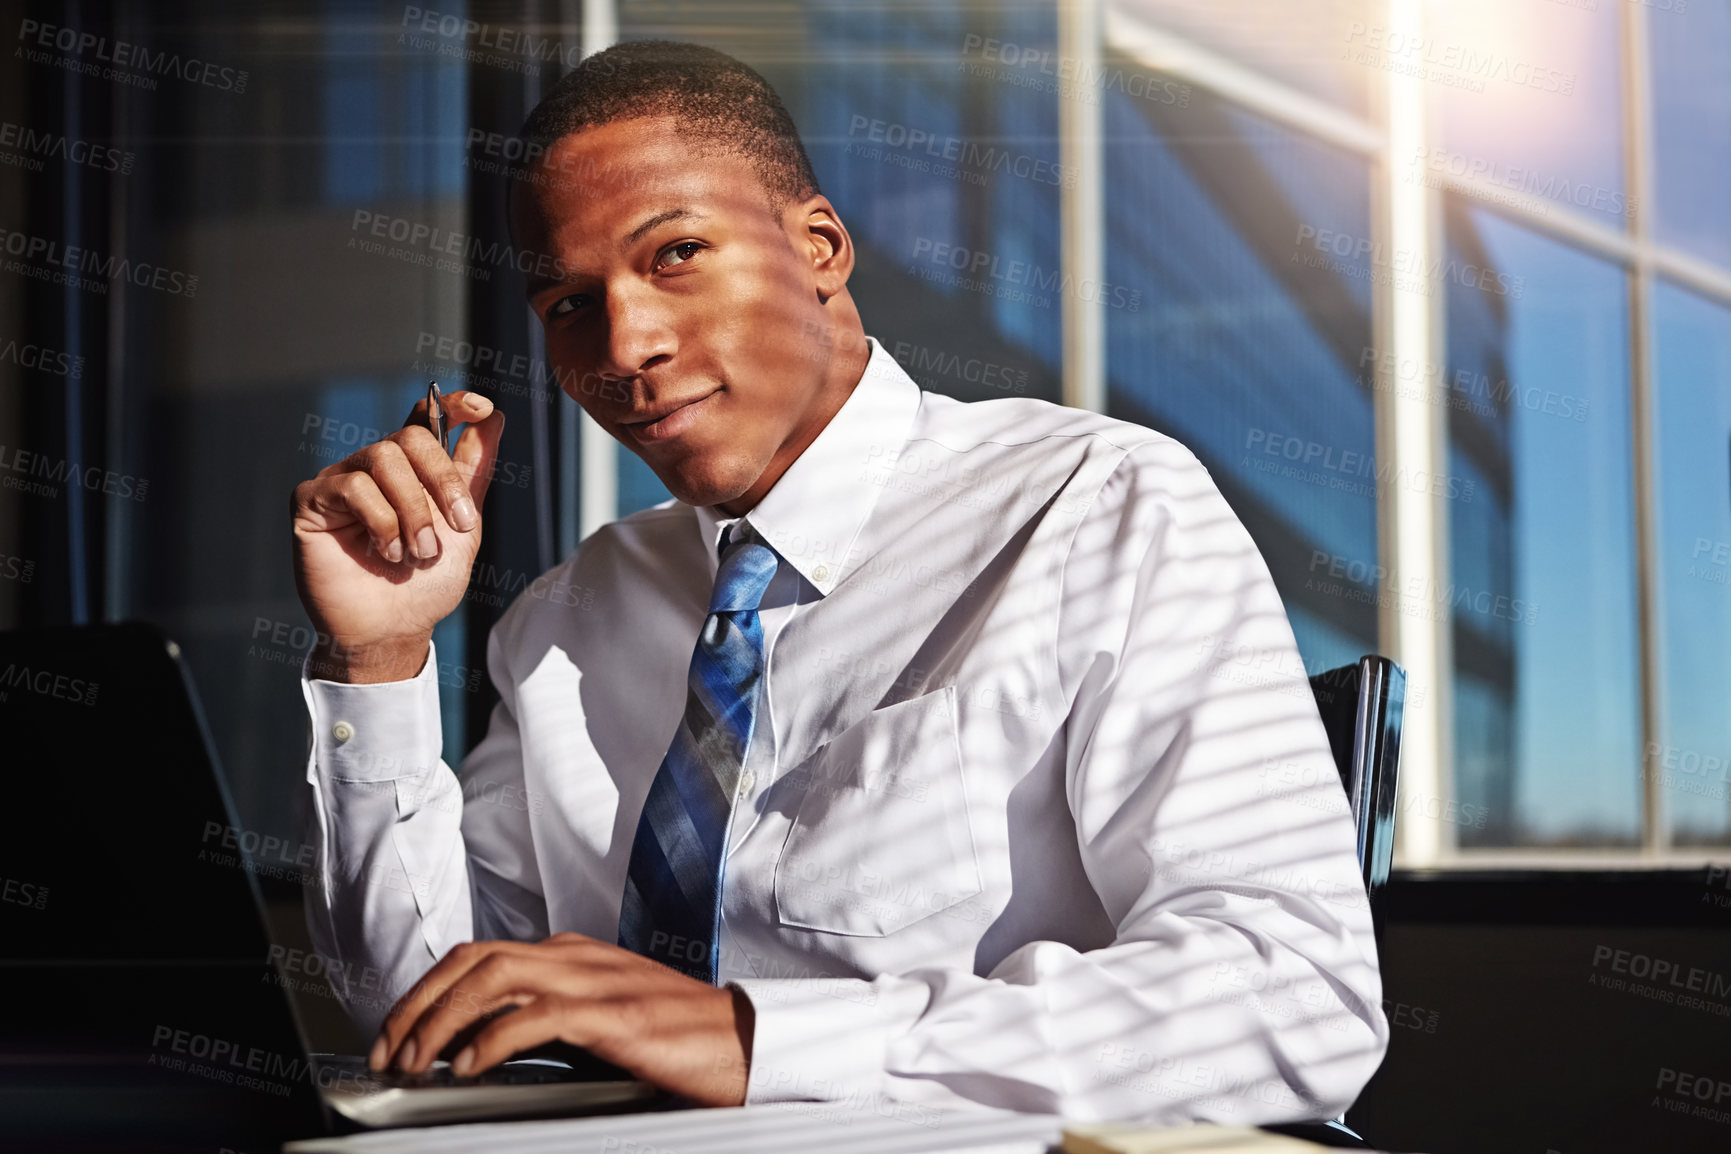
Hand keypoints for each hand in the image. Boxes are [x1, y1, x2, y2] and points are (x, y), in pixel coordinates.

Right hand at [290, 391, 504, 680]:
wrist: (392, 631)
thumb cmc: (425, 584)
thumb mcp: (463, 528)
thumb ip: (473, 475)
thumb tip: (494, 418)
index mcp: (412, 470)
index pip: (426, 418)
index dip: (452, 404)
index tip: (481, 408)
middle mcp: (374, 468)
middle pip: (411, 438)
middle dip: (442, 481)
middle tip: (457, 527)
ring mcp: (340, 481)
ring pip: (382, 459)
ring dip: (413, 511)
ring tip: (419, 553)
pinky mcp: (311, 501)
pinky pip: (352, 487)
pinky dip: (381, 520)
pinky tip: (387, 552)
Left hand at [370, 934, 753, 1105]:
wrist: (744, 1041)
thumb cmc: (676, 1039)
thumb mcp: (598, 1022)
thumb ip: (546, 1021)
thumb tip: (479, 1047)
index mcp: (570, 954)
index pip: (477, 955)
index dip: (424, 993)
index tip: (395, 1036)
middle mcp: (575, 955)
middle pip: (472, 959)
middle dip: (417, 1004)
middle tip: (388, 1053)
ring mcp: (595, 979)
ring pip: (493, 977)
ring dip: (442, 1020)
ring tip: (417, 1063)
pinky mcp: (613, 1014)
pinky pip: (535, 1015)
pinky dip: (491, 1038)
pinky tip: (470, 1066)